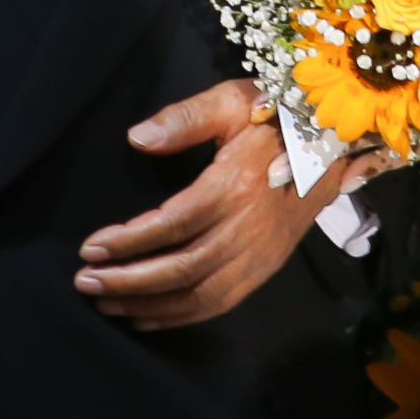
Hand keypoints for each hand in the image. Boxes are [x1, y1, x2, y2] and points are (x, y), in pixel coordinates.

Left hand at [76, 78, 387, 328]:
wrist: (334, 143)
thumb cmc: (275, 117)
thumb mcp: (232, 101)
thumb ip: (184, 118)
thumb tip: (137, 138)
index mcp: (236, 186)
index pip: (173, 223)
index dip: (129, 240)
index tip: (90, 246)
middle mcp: (248, 228)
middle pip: (181, 268)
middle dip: (128, 280)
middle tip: (84, 281)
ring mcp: (260, 254)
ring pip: (199, 295)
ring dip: (148, 304)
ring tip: (105, 302)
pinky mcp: (266, 268)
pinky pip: (220, 303)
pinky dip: (180, 317)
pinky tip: (146, 317)